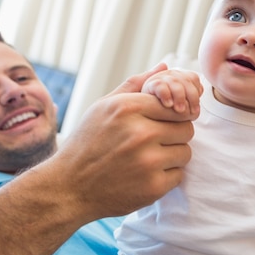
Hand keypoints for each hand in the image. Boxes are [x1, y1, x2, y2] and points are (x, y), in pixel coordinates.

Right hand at [53, 63, 195, 221]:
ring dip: (172, 155)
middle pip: (186, 127)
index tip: (163, 122)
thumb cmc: (87, 142)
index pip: (175, 104)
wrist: (69, 187)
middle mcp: (139, 133)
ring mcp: (147, 162)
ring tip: (148, 158)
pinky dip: (166, 176)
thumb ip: (135, 85)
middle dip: (174, 134)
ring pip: (185, 151)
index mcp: (127, 108)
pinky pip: (178, 175)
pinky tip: (144, 175)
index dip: (172, 114)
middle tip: (154, 141)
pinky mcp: (152, 187)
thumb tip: (164, 67)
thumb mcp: (103, 107)